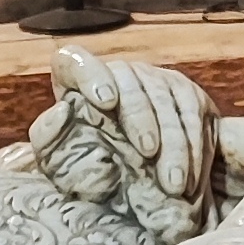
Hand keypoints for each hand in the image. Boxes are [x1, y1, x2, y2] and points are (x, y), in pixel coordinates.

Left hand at [41, 46, 215, 205]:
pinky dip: (196, 150)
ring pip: (169, 101)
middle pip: (132, 83)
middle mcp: (119, 72)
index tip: (104, 100)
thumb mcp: (57, 157)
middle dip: (142, 118)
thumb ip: (48, 136)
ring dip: (175, 143)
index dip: (91, 73)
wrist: (121, 175)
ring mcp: (156, 79)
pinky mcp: (186, 94)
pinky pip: (195, 116)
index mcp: (75, 77)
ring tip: (173, 182)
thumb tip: (60, 112)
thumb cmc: (81, 162)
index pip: (76, 62)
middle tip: (147, 152)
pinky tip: (191, 181)